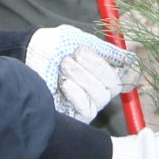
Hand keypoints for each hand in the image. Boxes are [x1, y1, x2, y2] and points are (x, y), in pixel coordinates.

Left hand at [25, 25, 139, 120]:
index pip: (127, 77)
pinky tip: (63, 83)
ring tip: (64, 65)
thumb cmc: (52, 45)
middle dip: (96, 67)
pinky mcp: (73, 117)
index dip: (130, 71)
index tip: (124, 62)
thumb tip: (130, 58)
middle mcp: (96, 89)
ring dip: (82, 77)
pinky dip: (76, 93)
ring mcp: (85, 104)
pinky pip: (86, 109)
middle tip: (75, 55)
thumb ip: (106, 50)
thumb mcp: (81, 40)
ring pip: (100, 96)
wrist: (27, 54)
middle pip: (114, 86)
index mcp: (101, 71)